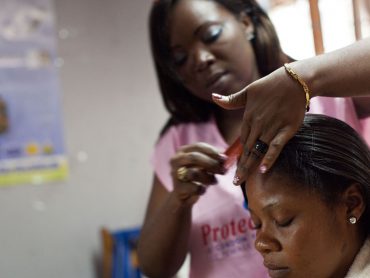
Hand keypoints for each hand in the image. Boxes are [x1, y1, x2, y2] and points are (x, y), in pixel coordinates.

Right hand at [170, 142, 226, 205]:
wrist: (183, 196)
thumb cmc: (196, 177)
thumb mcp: (204, 165)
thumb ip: (213, 159)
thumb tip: (225, 156)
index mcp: (182, 151)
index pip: (198, 146)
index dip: (212, 151)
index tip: (224, 158)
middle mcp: (176, 160)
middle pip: (194, 157)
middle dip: (211, 163)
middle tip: (223, 170)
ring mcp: (175, 174)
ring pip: (194, 173)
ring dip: (208, 178)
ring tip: (214, 181)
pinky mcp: (177, 188)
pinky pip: (194, 188)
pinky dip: (202, 189)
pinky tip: (203, 190)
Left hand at [212, 66, 305, 183]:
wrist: (296, 80)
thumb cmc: (271, 84)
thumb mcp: (248, 91)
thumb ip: (232, 100)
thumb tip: (214, 97)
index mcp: (248, 117)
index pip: (241, 140)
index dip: (237, 155)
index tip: (231, 168)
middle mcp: (258, 124)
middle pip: (247, 149)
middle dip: (241, 167)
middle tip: (234, 183)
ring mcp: (272, 128)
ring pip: (258, 151)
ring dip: (250, 167)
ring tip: (242, 181)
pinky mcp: (286, 130)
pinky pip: (276, 147)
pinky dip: (270, 158)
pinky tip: (263, 170)